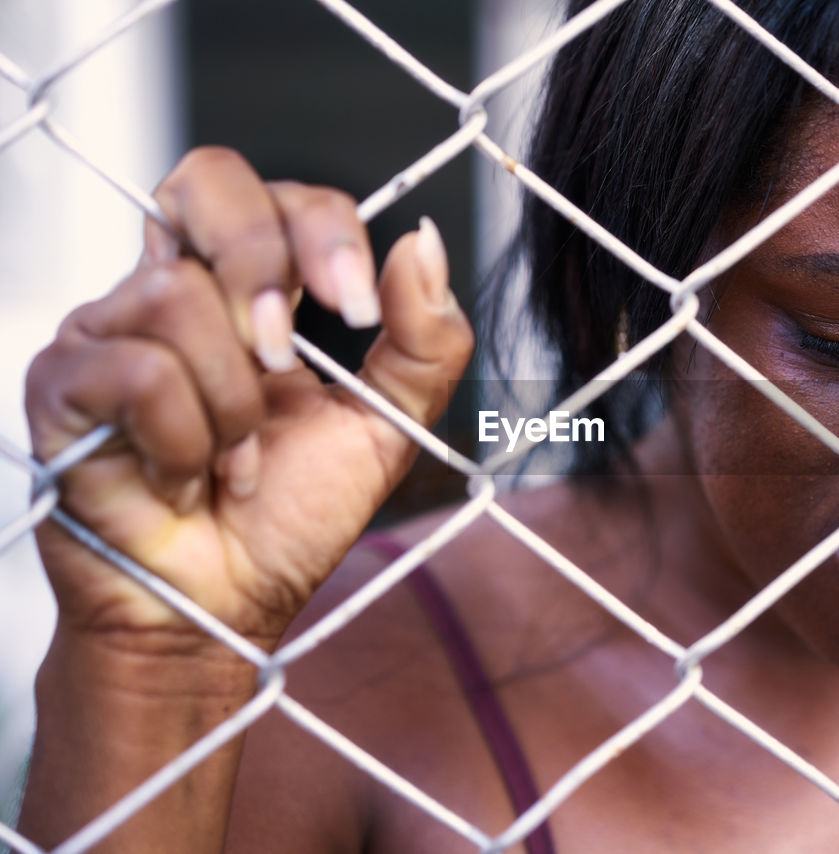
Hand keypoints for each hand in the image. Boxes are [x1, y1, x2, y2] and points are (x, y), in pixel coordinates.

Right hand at [24, 146, 471, 648]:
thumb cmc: (291, 519)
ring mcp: (111, 328)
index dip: (322, 230)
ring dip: (235, 405)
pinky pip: (138, 371)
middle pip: (208, 182)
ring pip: (182, 296)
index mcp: (251, 293)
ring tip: (231, 461)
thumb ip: (422, 341)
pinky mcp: (63, 381)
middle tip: (286, 362)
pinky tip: (183, 480)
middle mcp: (176, 291)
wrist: (227, 608)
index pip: (278, 196)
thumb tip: (421, 242)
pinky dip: (185, 442)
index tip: (359, 309)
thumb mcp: (386, 426)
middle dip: (266, 268)